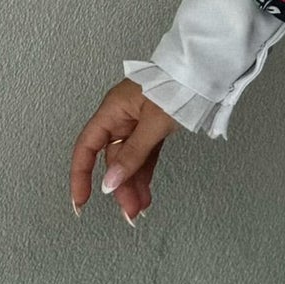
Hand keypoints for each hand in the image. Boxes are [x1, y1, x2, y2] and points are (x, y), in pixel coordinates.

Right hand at [71, 79, 180, 223]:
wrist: (204, 71)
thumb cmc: (177, 86)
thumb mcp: (154, 123)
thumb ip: (132, 154)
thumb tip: (110, 182)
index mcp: (113, 110)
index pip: (87, 147)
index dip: (80, 175)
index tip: (81, 201)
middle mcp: (121, 116)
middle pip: (112, 158)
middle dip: (119, 186)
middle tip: (129, 212)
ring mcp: (138, 122)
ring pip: (130, 159)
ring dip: (133, 184)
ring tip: (139, 209)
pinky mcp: (154, 126)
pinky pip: (144, 154)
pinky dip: (145, 172)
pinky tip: (146, 192)